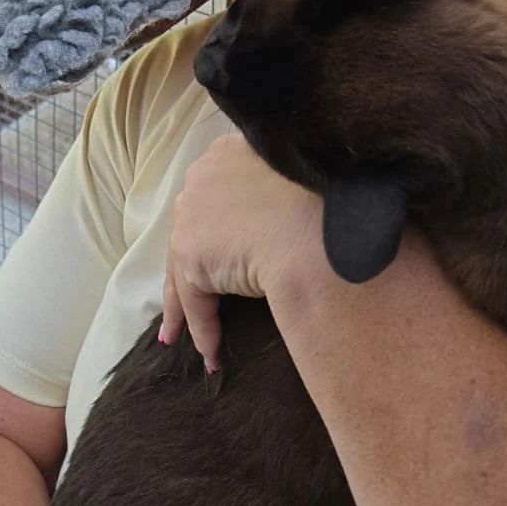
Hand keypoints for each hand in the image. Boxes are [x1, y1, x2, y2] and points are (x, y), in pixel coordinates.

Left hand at [159, 132, 320, 372]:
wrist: (319, 227)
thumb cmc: (327, 200)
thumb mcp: (302, 173)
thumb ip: (281, 182)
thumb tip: (289, 206)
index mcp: (229, 151)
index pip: (214, 193)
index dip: (214, 220)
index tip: (216, 239)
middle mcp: (202, 178)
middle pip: (191, 229)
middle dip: (188, 264)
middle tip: (188, 293)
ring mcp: (192, 218)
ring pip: (183, 269)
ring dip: (183, 306)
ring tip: (179, 334)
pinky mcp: (192, 258)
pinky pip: (195, 302)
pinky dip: (203, 330)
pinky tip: (212, 355)